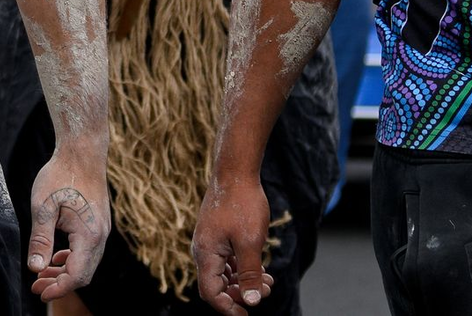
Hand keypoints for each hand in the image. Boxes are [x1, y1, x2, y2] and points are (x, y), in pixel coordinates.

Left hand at [27, 153, 109, 301]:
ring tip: (44, 273)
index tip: (39, 292)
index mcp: (89, 235)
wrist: (82, 149)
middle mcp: (101, 235)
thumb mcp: (43, 207)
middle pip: (84, 274)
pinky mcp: (99, 221)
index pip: (76, 276)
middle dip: (60, 284)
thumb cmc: (61, 174)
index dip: (58, 289)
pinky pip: (89, 250)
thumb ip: (41, 240)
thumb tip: (35, 269)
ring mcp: (103, 228)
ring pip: (87, 262)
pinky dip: (73, 258)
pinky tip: (58, 256)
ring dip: (66, 272)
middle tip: (37, 287)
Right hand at [193, 178, 272, 312]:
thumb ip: (249, 274)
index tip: (247, 313)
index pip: (211, 293)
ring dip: (244, 281)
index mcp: (205, 253)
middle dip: (240, 294)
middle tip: (265, 291)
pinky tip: (261, 267)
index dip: (228, 308)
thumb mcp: (250, 242)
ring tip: (268, 281)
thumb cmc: (242, 203)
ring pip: (224, 272)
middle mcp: (203, 249)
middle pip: (216, 285)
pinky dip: (242, 267)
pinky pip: (227, 259)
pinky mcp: (218, 233)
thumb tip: (252, 301)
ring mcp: (210, 240)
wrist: (236, 170)